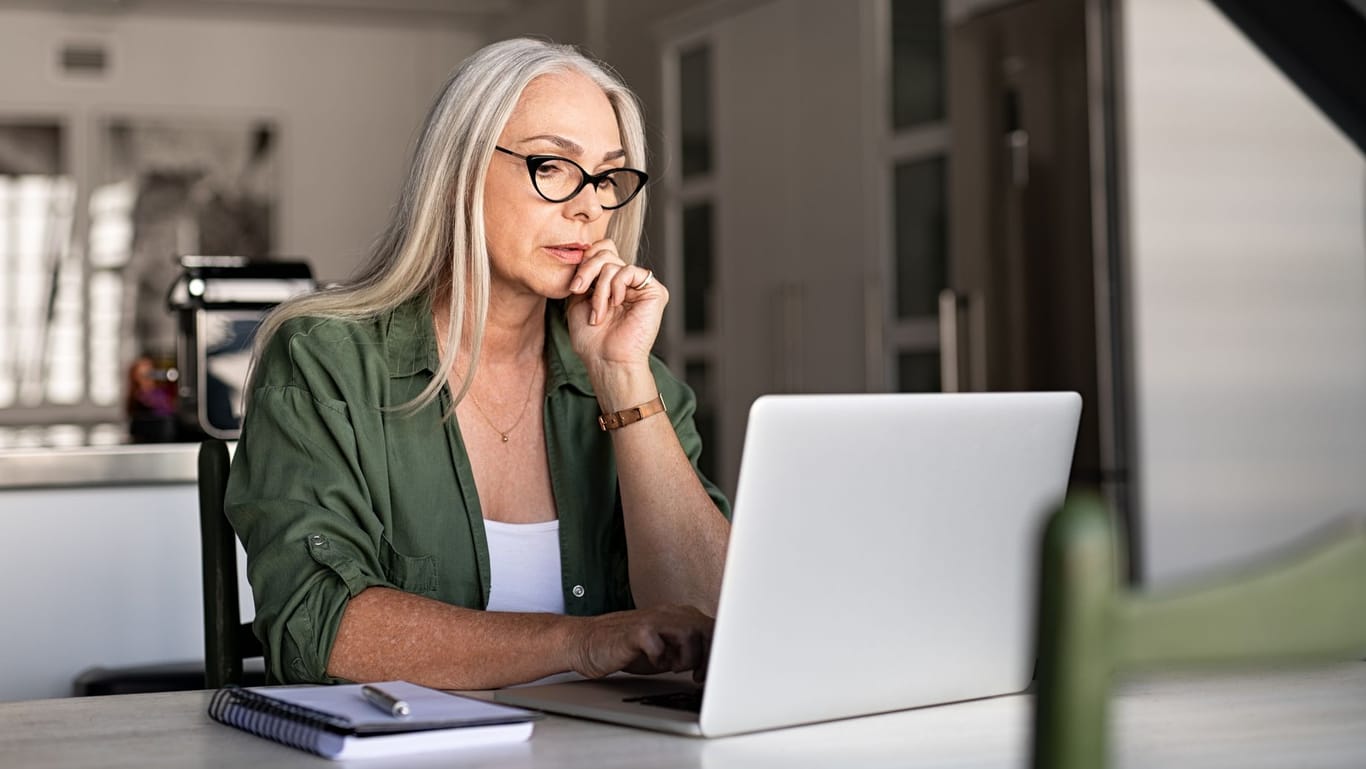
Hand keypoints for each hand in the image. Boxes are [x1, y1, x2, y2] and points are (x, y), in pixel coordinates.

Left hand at [565, 239, 666, 371]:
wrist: (607, 360)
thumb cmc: (591, 338)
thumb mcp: (578, 299)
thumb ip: (584, 274)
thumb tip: (587, 250)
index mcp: (611, 283)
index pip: (602, 251)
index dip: (586, 259)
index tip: (574, 285)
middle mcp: (628, 282)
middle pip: (606, 252)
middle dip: (587, 271)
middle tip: (578, 290)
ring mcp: (641, 286)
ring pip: (613, 263)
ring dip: (599, 289)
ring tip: (597, 312)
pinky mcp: (655, 291)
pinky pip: (629, 271)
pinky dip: (616, 286)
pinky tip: (616, 304)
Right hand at [568, 605, 712, 682]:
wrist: (589, 643)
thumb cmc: (629, 649)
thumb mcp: (667, 650)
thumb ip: (691, 649)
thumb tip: (716, 664)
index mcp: (680, 616)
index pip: (713, 629)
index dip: (717, 653)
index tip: (709, 674)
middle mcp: (670, 613)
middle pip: (707, 629)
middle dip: (706, 657)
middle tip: (696, 675)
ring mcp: (653, 620)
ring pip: (690, 634)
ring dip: (685, 658)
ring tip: (670, 666)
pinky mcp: (636, 632)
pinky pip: (659, 644)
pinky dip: (660, 659)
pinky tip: (652, 662)